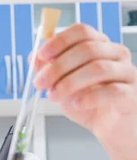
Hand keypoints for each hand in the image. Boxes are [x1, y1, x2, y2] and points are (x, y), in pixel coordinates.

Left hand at [33, 23, 136, 149]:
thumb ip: (48, 70)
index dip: (59, 41)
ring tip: (53, 97)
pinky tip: (77, 104)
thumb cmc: (88, 102)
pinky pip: (113, 91)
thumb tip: (33, 57)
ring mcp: (127, 73)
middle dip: (58, 66)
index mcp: (99, 46)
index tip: (41, 55)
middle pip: (87, 49)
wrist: (111, 128)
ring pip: (99, 68)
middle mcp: (116, 54)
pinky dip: (90, 97)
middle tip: (39, 83)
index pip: (82, 31)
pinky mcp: (132, 95)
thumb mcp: (61, 84)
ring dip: (69, 82)